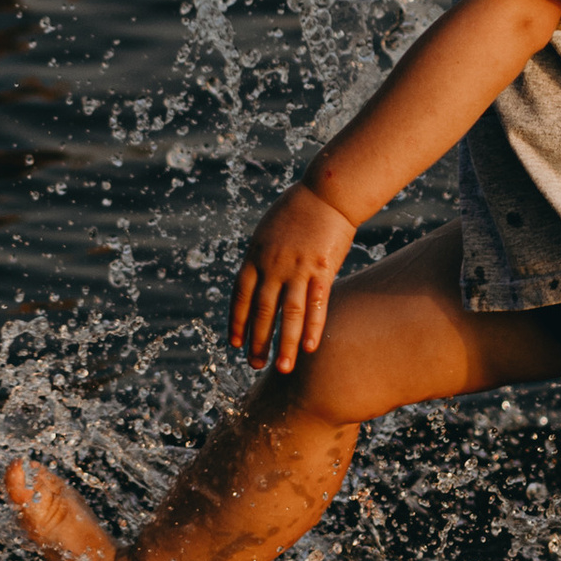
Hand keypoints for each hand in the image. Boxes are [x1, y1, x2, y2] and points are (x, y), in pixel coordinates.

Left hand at [229, 180, 356, 374]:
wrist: (326, 192)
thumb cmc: (298, 210)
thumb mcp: (267, 232)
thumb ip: (261, 259)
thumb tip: (256, 281)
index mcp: (255, 256)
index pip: (239, 297)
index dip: (236, 323)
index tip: (235, 344)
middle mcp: (272, 265)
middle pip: (261, 311)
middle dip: (257, 341)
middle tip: (254, 364)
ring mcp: (297, 268)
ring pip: (288, 314)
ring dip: (284, 344)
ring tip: (282, 368)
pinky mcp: (322, 268)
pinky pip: (316, 304)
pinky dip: (312, 327)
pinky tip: (309, 347)